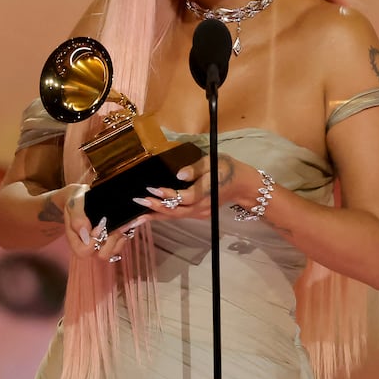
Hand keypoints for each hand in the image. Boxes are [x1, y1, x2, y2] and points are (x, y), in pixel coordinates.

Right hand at [60, 183, 151, 262]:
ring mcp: (101, 244)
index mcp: (76, 240)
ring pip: (114, 250)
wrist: (84, 197)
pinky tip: (125, 224)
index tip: (98, 226)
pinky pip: (121, 244)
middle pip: (102, 255)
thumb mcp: (74, 204)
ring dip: (118, 237)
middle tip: (111, 226)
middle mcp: (89, 246)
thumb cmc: (77, 201)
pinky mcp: (112, 239)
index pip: (84, 252)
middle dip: (109, 240)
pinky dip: (124, 234)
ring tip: (120, 224)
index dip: (92, 242)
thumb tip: (86, 232)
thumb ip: (77, 218)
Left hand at [132, 155, 247, 220]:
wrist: (242, 185)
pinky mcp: (198, 214)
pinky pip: (178, 216)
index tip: (153, 189)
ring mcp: (200, 213)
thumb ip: (196, 168)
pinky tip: (149, 215)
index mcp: (207, 192)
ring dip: (156, 215)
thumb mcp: (214, 161)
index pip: (185, 197)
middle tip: (138, 203)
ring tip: (136, 216)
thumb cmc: (227, 169)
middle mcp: (202, 207)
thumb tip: (179, 174)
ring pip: (176, 216)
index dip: (169, 195)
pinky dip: (163, 215)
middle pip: (177, 211)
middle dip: (156, 208)